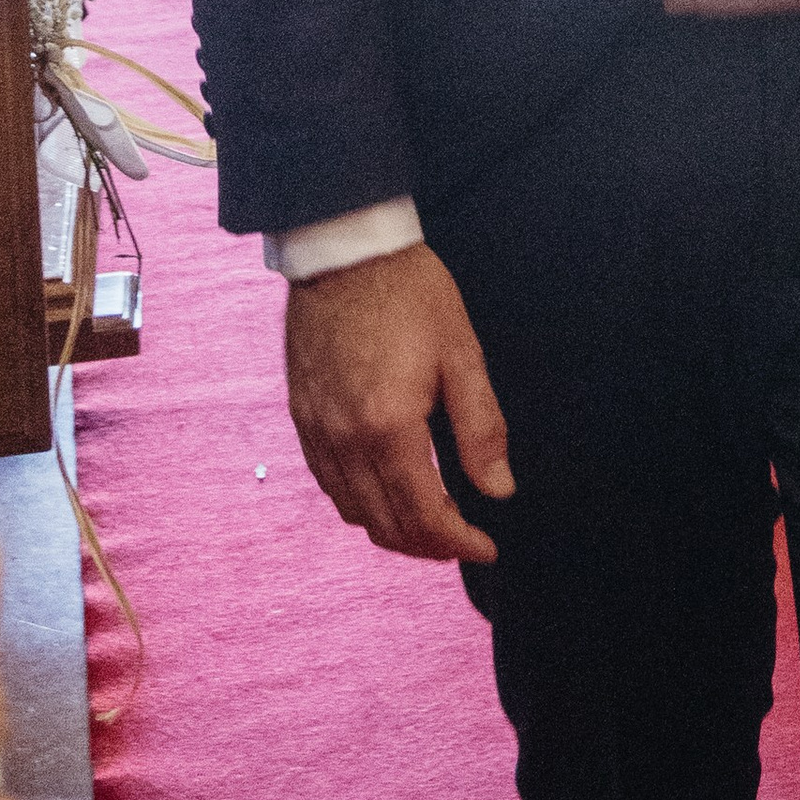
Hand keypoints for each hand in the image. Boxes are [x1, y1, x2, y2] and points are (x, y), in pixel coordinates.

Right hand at [283, 242, 513, 564]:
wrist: (345, 251)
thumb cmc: (411, 294)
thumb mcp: (462, 354)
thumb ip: (481, 428)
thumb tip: (498, 490)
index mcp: (388, 428)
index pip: (424, 516)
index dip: (458, 543)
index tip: (486, 547)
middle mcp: (345, 441)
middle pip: (384, 526)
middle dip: (428, 545)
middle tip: (463, 540)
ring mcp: (316, 432)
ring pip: (353, 513)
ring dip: (392, 530)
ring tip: (430, 522)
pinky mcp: (301, 418)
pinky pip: (329, 484)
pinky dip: (359, 504)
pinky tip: (385, 491)